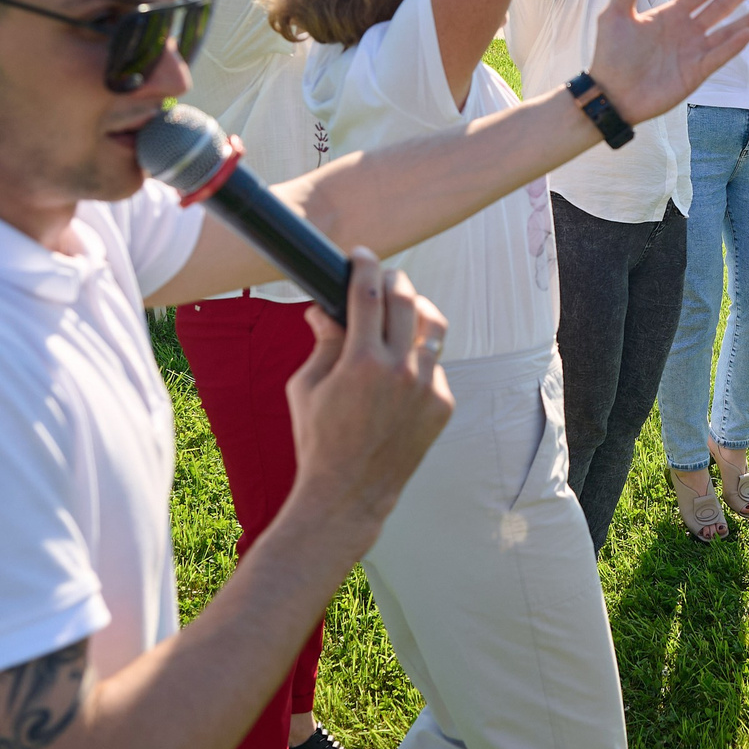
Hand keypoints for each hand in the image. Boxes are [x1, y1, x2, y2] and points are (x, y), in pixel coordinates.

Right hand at [286, 251, 451, 536]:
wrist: (349, 492)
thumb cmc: (318, 438)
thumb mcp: (306, 386)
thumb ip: (322, 342)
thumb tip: (325, 308)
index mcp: (361, 362)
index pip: (368, 293)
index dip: (366, 266)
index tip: (362, 255)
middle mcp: (400, 371)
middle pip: (407, 300)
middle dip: (394, 280)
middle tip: (384, 278)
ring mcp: (427, 388)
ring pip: (432, 327)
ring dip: (415, 312)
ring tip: (401, 312)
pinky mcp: (442, 405)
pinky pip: (435, 365)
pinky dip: (418, 357)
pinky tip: (401, 367)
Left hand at [587, 0, 748, 121]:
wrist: (610, 94)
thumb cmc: (610, 56)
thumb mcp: (616, 16)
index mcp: (670, 14)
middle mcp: (686, 31)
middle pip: (720, 7)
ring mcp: (693, 52)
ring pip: (727, 31)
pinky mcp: (695, 73)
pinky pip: (718, 56)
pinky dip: (733, 45)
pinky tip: (748, 33)